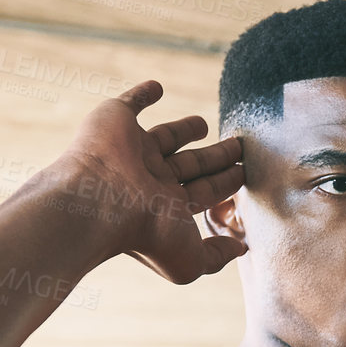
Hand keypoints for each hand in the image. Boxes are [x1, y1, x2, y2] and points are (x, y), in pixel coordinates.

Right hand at [52, 80, 247, 283]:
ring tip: (204, 125)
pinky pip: (131, 102)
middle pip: (192, 164)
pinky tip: (157, 87)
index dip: (226, 184)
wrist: (100, 201)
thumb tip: (241, 250)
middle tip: (239, 148)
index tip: (245, 175)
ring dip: (186, 129)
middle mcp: (150, 178)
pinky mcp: (116, 122)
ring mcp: (134, 150)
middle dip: (216, 157)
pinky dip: (142, 93)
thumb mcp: (190, 259)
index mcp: (166, 205)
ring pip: (166, 136)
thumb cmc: (143, 234)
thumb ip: (216, 256)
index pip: (205, 191)